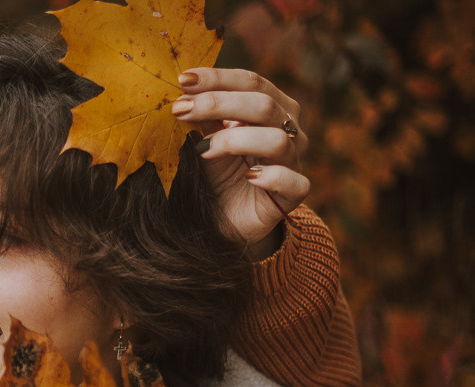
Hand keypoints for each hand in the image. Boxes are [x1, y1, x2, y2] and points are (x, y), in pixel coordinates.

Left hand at [173, 67, 310, 258]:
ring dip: (235, 140)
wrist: (227, 219)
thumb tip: (183, 91)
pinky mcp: (292, 195)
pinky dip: (272, 177)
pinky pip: (294, 182)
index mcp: (272, 107)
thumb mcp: (207, 140)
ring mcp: (293, 161)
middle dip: (218, 104)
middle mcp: (289, 129)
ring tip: (203, 150)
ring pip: (276, 140)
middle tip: (180, 110)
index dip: (218, 78)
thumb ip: (204, 117)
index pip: (251, 82)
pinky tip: (249, 177)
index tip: (182, 80)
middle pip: (263, 105)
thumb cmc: (220, 173)